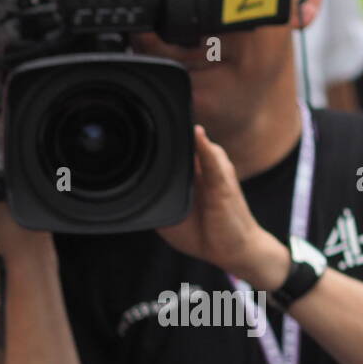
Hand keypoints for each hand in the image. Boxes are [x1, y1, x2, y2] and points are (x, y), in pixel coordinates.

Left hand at [156, 126, 288, 287]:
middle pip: (186, 144)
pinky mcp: (224, 183)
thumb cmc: (203, 233)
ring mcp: (215, 173)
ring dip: (186, 134)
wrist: (232, 250)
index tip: (140, 125)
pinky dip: (204, 148)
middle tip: (151, 113)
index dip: (160, 139)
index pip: (174, 151)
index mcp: (190, 175)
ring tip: (172, 115)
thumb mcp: (170, 220)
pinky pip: (214, 162)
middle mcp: (203, 169)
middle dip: (172, 130)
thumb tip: (130, 198)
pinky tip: (196, 135)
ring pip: (200, 146)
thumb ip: (155, 205)